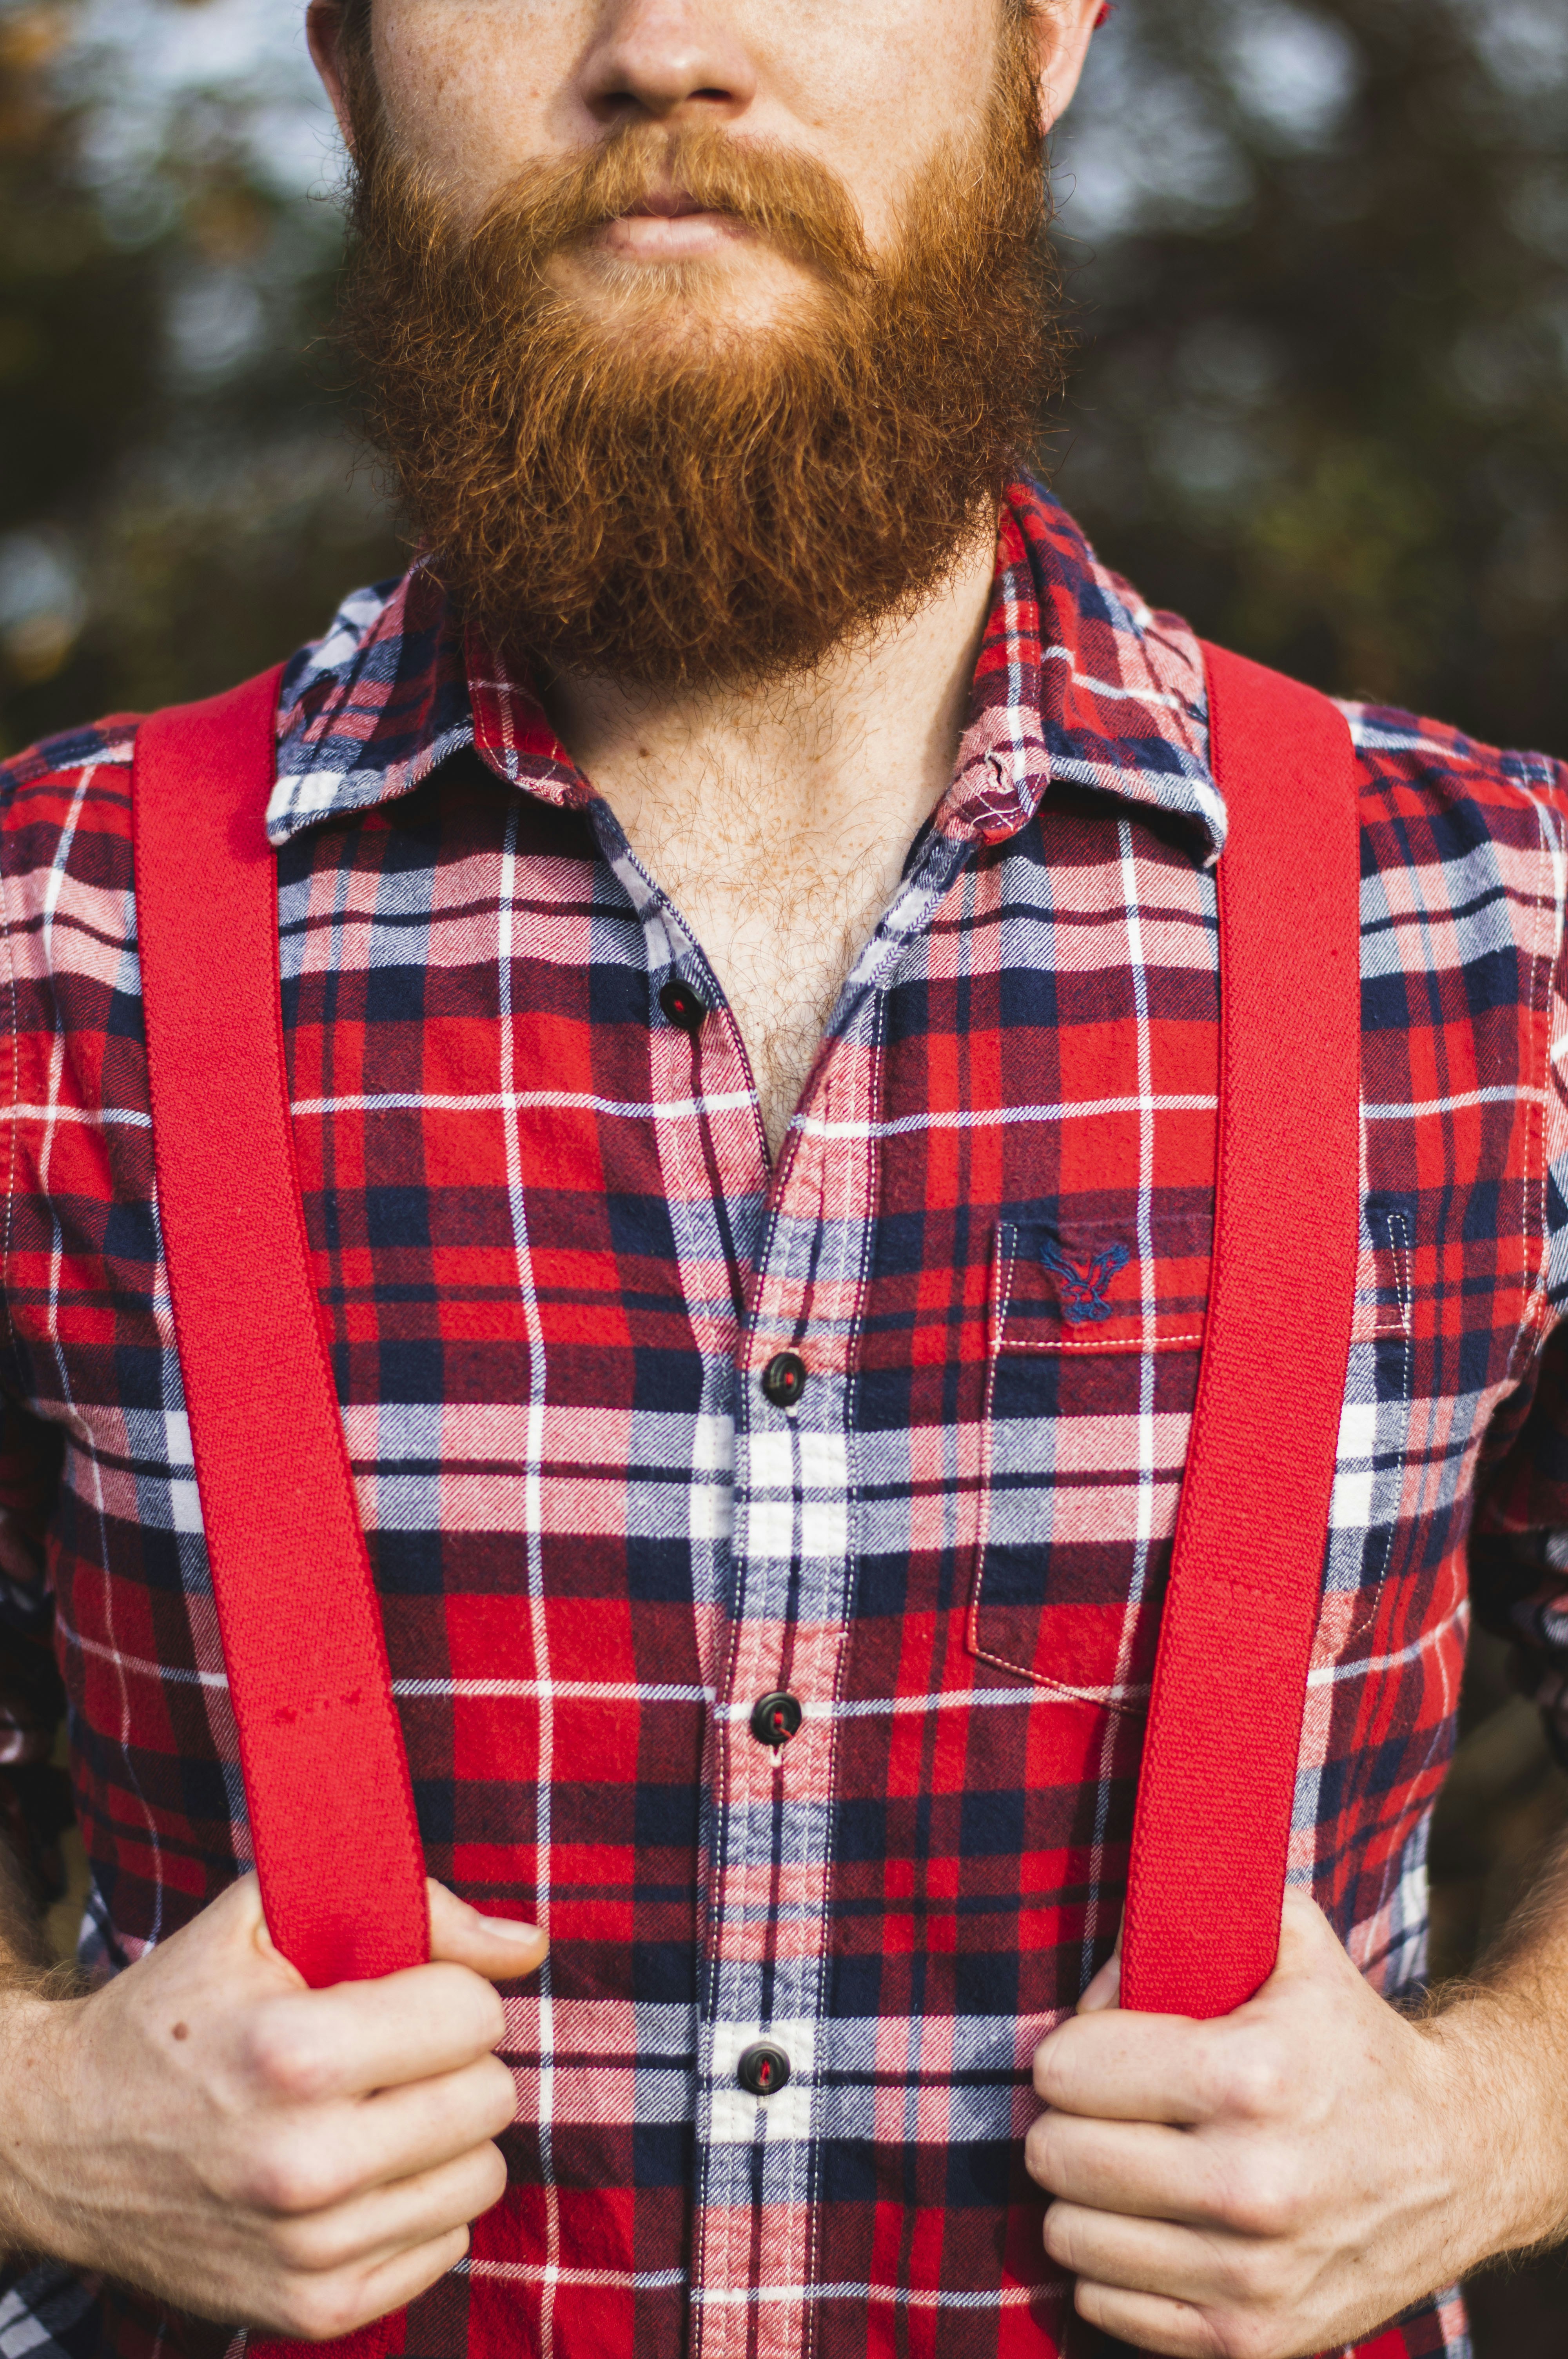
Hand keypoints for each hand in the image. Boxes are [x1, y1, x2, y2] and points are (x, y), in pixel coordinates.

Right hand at [0, 1875, 543, 2339]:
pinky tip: (358, 2173)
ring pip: (481, 2175)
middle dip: (453, 2061)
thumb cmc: (177, 2013)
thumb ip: (415, 1909)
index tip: (402, 1994)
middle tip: (389, 2054)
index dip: (447, 1991)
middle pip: (488, 2095)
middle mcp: (303, 2163)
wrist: (63, 2139)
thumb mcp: (269, 1919)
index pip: (475, 2012)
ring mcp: (309, 2251)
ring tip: (375, 2111)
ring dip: (444, 2135)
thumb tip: (528, 1945)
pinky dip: (417, 2203)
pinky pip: (446, 2245)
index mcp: (293, 2053)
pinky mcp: (311, 2311)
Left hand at [1024, 1890, 1534, 2358]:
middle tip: (1112, 2107)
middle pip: (1055, 2153)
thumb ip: (1187, 1916)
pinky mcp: (1249, 2342)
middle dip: (1069, 2120)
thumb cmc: (1348, 2040)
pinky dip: (1116, 2264)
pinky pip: (1103, 2305)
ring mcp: (1249, 2276)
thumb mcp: (1289, 1940)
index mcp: (1252, 2077)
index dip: (1076, 2048)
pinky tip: (1162, 2225)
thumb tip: (1095, 1970)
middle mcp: (1250, 2186)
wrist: (1455, 2159)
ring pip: (1067, 2235)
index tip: (1108, 2046)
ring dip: (1088, 2198)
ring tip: (1136, 2164)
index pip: (1066, 2069)